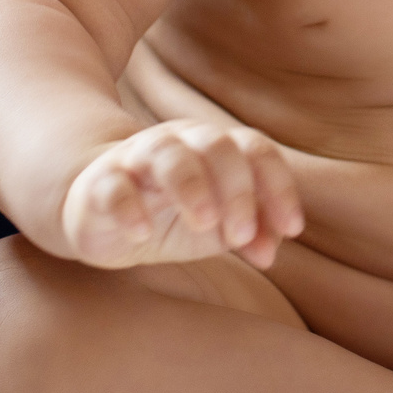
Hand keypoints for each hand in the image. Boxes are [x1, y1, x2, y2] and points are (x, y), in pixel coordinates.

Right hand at [61, 119, 304, 268]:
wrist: (104, 213)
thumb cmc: (174, 215)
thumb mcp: (220, 227)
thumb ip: (252, 233)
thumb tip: (271, 250)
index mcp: (215, 147)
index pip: (256, 149)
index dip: (279, 186)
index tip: (292, 228)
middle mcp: (179, 142)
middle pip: (216, 146)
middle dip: (237, 189)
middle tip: (241, 235)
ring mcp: (137, 158)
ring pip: (167, 155)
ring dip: (192, 187)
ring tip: (205, 224)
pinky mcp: (99, 183)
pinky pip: (114, 185)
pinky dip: (129, 206)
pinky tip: (143, 232)